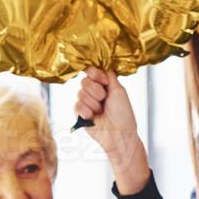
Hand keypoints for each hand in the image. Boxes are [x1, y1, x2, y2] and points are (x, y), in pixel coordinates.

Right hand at [74, 68, 150, 190]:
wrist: (118, 134)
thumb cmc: (123, 114)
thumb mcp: (119, 90)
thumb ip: (109, 76)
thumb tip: (103, 64)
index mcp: (104, 85)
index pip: (91, 71)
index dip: (95, 75)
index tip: (104, 82)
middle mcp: (94, 92)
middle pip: (84, 81)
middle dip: (96, 92)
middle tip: (105, 101)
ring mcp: (86, 102)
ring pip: (80, 93)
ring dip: (93, 104)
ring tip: (101, 112)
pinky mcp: (79, 113)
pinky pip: (76, 105)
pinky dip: (86, 111)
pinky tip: (93, 118)